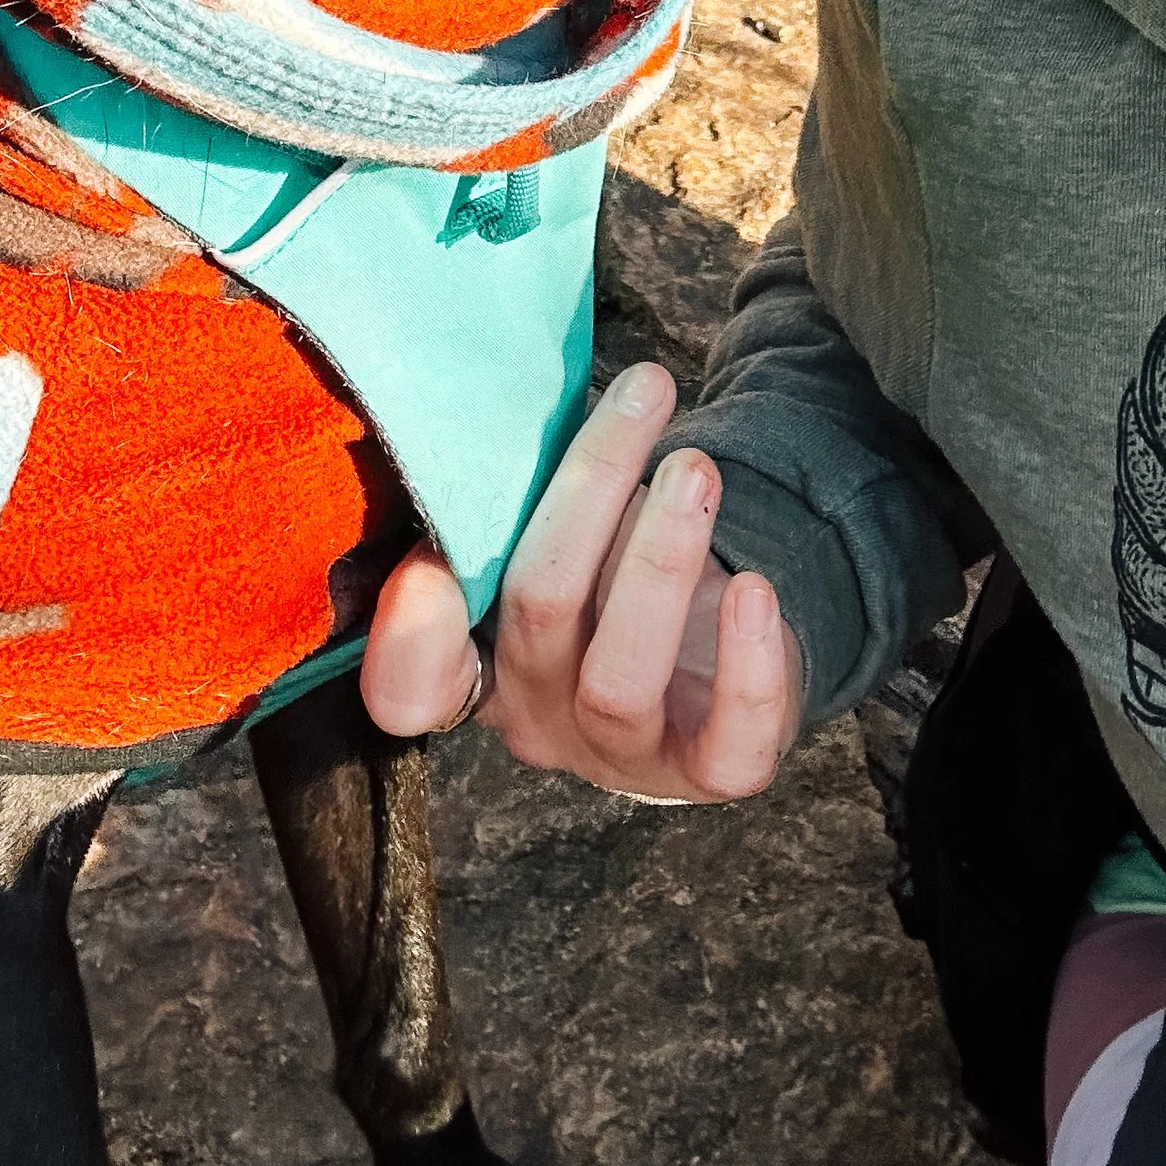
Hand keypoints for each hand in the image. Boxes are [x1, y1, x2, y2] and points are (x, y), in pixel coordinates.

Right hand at [360, 363, 802, 799]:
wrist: (712, 663)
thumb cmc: (615, 577)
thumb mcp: (559, 540)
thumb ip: (520, 501)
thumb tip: (498, 403)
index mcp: (482, 663)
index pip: (410, 684)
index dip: (408, 638)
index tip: (429, 561)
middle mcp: (538, 718)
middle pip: (537, 611)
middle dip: (590, 492)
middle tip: (643, 394)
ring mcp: (621, 754)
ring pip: (619, 680)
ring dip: (658, 562)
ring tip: (695, 470)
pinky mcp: (712, 771)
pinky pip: (728, 740)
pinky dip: (747, 665)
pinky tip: (756, 588)